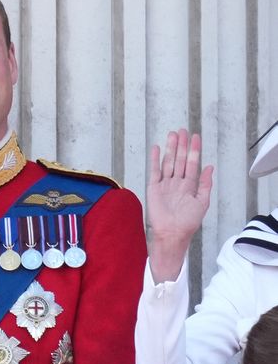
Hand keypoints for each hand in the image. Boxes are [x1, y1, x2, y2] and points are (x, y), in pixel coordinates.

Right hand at [147, 129, 213, 281]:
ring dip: (170, 148)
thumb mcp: (202, 202)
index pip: (192, 164)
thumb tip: (210, 167)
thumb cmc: (187, 222)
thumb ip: (205, 184)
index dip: (194, 150)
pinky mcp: (154, 188)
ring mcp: (165, 184)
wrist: (171, 233)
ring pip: (168, 162)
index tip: (195, 137)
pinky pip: (155, 171)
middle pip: (179, 159)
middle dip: (181, 145)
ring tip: (172, 134)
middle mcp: (177, 183)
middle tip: (182, 130)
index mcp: (189, 186)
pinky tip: (156, 148)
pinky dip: (155, 159)